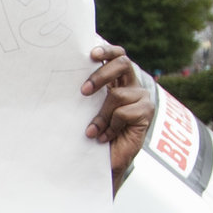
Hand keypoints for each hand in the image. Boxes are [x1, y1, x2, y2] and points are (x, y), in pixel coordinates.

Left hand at [84, 44, 150, 189]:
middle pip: (122, 63)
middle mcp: (131, 85)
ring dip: (101, 115)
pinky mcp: (146, 113)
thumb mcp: (88, 110)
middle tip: (83, 91)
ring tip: (93, 131)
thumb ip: (87, 93)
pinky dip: (111, 126)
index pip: (117, 55)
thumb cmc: (94, 134)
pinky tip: (106, 137)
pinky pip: (123, 113)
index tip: (91, 54)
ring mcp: (141, 98)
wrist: (107, 162)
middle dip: (101, 75)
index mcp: (117, 80)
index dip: (107, 50)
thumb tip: (65, 76)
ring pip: (117, 95)